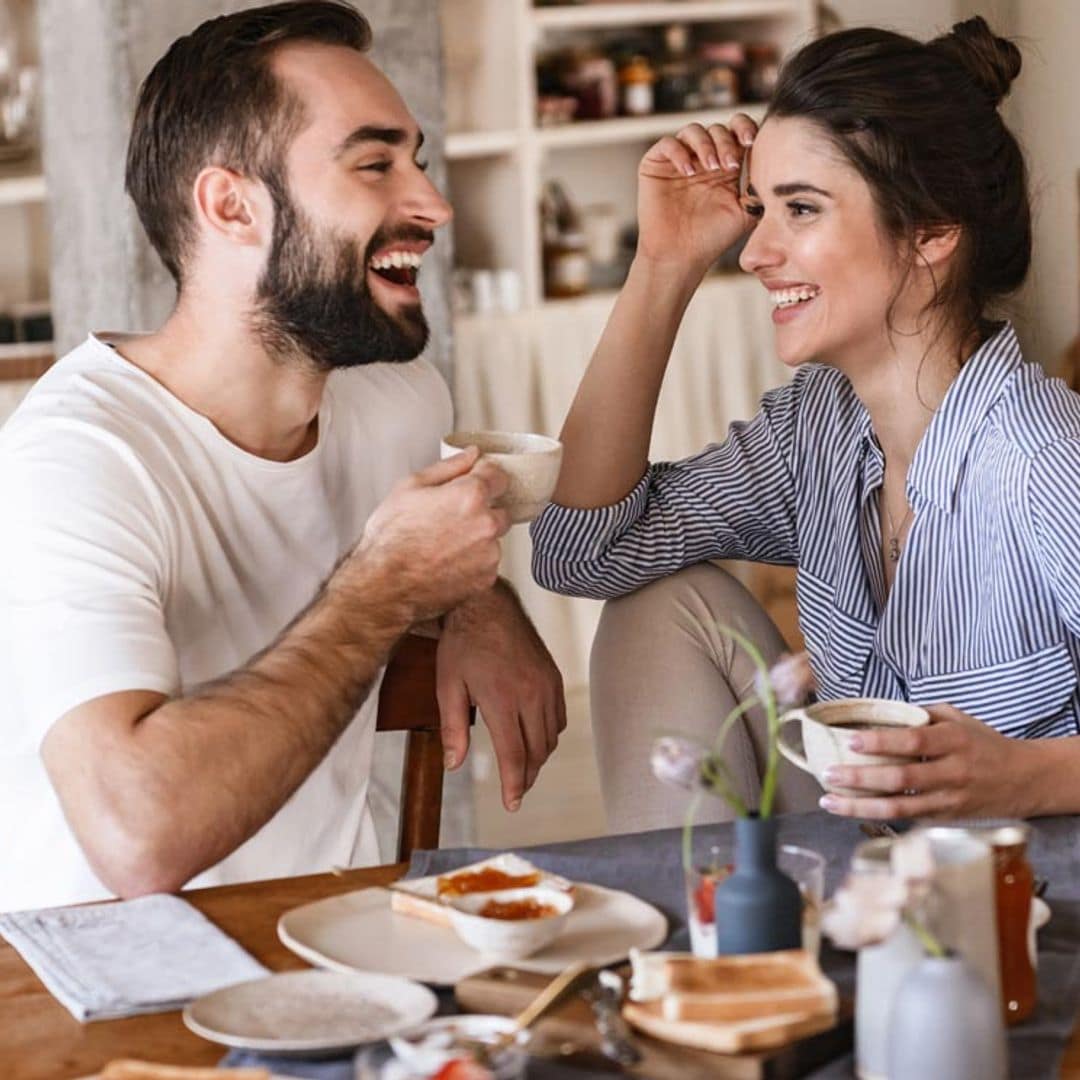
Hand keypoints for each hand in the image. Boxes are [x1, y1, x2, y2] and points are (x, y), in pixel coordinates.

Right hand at [353, 448, 510, 621]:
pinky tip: (447, 562)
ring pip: (493, 539)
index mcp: (470, 496)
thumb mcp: (409, 487)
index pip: (499, 475)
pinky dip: (474, 562)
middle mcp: (486, 524)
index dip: (483, 478)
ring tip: (444, 545)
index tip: (472, 484)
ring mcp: (489, 554)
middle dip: (482, 511)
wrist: (383, 585)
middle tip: (450, 520)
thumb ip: (448, 467)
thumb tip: (472, 454)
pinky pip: (487, 563)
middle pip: (500, 509)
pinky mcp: (486, 579)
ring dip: (478, 538)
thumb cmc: (390, 538)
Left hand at [436, 584, 565, 811]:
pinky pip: (559, 717)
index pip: (514, 755)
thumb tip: (454, 764)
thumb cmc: (462, 644)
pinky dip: (549, 734)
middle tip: (516, 790)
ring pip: (551, 737)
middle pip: (537, 751)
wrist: (486, 604)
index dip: (514, 785)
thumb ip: (453, 728)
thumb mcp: (447, 686)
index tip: (511, 804)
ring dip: (539, 757)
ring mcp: (546, 684)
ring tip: (523, 768)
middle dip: (527, 776)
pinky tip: (535, 737)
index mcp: (502, 699)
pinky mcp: (553, 676)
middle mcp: (530, 694)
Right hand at [636, 113, 757, 274]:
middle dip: (727, 142)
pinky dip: (679, 152)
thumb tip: (777, 165)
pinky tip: (688, 171)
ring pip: (693, 131)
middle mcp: (702, 159)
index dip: (745, 128)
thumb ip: (759, 186)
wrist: (680, 256)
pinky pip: (667, 143)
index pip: (737, 132)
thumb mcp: (746, 210)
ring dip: (706, 145)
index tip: (751, 142)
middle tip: (730, 165)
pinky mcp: (655, 165)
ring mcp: (679, 161)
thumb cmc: (711, 238)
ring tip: (711, 168)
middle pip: (718, 128)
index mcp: (725, 165)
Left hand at [818, 704, 1038, 819]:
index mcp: (954, 741)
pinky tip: (853, 811)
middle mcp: (953, 772)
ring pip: (901, 808)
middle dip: (860, 778)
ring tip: (830, 801)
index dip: (881, 742)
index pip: (913, 741)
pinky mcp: (947, 820)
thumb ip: (919, 715)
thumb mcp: (957, 718)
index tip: (851, 740)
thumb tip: (877, 711)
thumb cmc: (983, 743)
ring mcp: (950, 800)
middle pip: (901, 778)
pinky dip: (879, 816)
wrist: (1025, 779)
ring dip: (861, 806)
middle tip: (828, 774)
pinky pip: (909, 820)